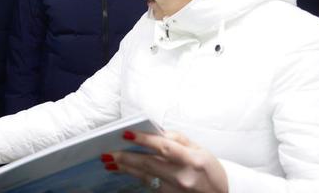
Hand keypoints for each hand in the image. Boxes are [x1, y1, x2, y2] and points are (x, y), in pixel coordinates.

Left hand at [104, 130, 227, 192]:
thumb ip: (178, 139)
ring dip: (126, 169)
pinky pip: (150, 187)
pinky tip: (124, 171)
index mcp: (193, 159)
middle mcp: (184, 176)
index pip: (165, 147)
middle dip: (126, 157)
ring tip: (109, 162)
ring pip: (146, 177)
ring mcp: (177, 190)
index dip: (144, 140)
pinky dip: (136, 178)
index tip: (126, 134)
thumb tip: (156, 131)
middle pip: (149, 164)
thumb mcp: (200, 149)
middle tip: (107, 152)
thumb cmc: (211, 170)